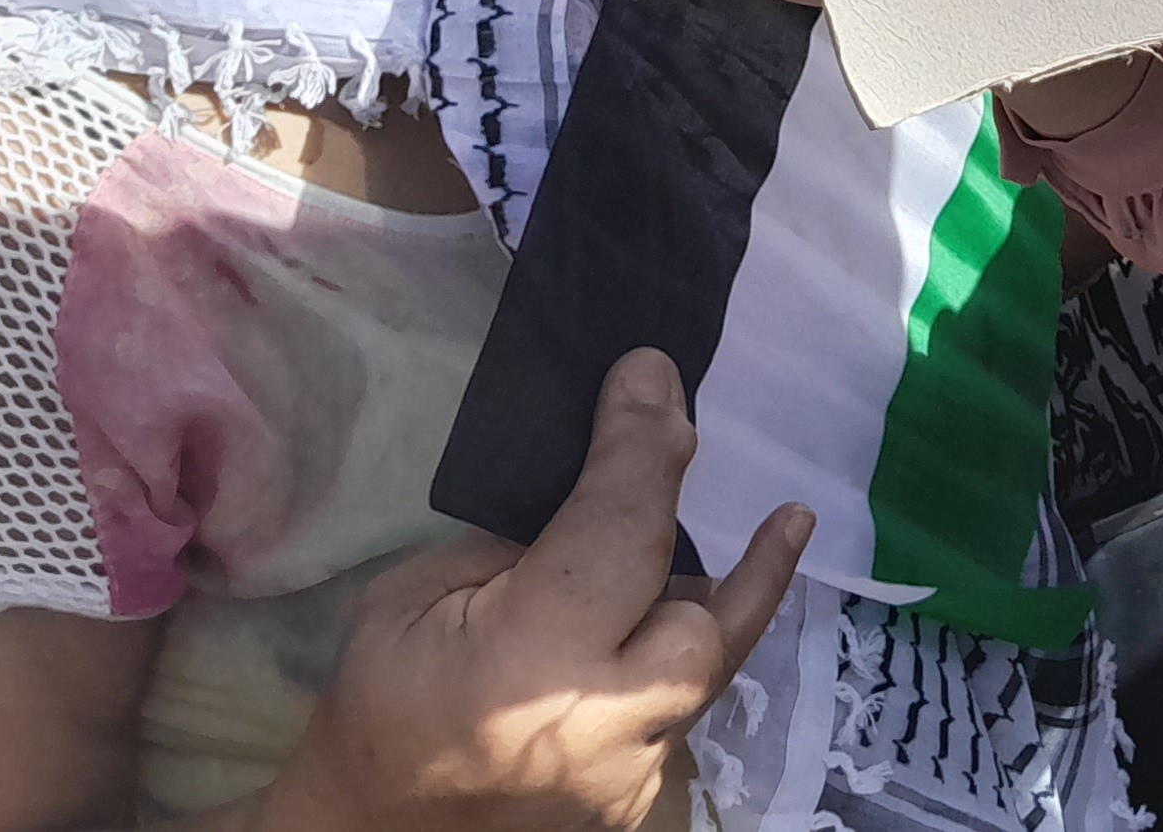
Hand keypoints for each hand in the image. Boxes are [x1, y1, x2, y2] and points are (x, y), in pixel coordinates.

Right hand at [264, 352, 805, 831]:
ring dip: (733, 601)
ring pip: (709, 678)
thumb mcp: (413, 601)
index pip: (615, 531)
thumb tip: (605, 489)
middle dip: (736, 558)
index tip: (652, 374)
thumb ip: (519, 547)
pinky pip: (679, 716)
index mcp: (526, 664)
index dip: (640, 444)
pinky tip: (682, 616)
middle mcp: (594, 729)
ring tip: (781, 528)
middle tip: (760, 494)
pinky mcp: (635, 805)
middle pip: (702, 630)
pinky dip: (680, 659)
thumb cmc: (381, 703)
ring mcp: (623, 781)